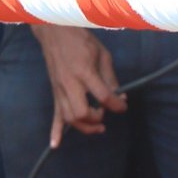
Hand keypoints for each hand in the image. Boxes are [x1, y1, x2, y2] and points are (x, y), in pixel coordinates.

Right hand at [34, 26, 125, 144]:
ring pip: (69, 118)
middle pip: (82, 113)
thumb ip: (111, 77)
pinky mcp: (55, 93)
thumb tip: (120, 96)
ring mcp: (60, 90)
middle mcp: (70, 84)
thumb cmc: (81, 41)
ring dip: (84, 127)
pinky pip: (54, 115)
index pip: (103, 97)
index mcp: (85, 72)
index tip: (123, 105)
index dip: (117, 105)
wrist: (55, 32)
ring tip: (98, 126)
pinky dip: (55, 131)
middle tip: (105, 115)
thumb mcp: (103, 54)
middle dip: (97, 119)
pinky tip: (56, 145)